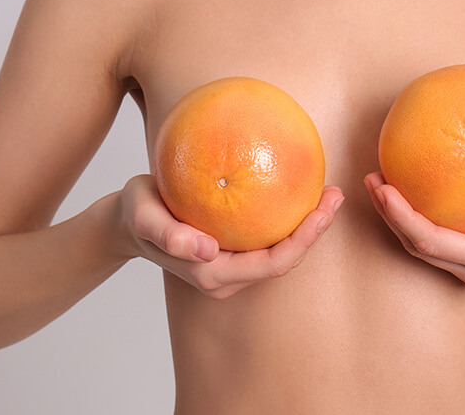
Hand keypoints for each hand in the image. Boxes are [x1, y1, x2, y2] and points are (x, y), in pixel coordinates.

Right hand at [116, 175, 342, 298]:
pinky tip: (302, 187)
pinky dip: (290, 217)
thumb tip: (206, 250)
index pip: (272, 264)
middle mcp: (228, 276)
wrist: (128, 219)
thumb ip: (167, 235)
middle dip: (315, 231)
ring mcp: (232, 266)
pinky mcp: (234, 250)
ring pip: (280, 251)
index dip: (303, 241)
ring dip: (308, 225)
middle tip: (336, 194)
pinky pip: (269, 237)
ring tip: (330, 191)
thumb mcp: (143, 216)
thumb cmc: (136, 212)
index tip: (322, 210)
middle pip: (284, 260)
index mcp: (213, 275)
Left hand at [364, 167, 464, 290]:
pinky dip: (412, 218)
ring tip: (378, 182)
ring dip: (395, 219)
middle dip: (389, 217)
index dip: (404, 218)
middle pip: (419, 249)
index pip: (435, 243)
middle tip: (372, 179)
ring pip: (421, 249)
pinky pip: (433, 241)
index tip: (386, 187)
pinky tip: (403, 187)